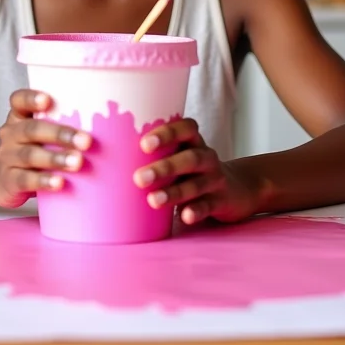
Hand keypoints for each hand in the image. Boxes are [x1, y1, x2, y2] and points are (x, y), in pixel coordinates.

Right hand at [0, 89, 91, 208]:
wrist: (3, 180)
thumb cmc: (34, 149)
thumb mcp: (42, 133)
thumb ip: (64, 124)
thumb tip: (112, 123)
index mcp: (20, 116)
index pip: (18, 100)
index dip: (31, 98)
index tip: (48, 100)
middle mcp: (11, 134)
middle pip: (31, 129)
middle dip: (60, 134)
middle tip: (86, 141)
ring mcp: (8, 157)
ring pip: (29, 155)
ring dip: (56, 158)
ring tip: (78, 163)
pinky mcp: (9, 181)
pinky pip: (24, 180)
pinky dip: (43, 181)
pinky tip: (59, 183)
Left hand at [133, 118, 262, 224]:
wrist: (237, 189)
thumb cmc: (192, 171)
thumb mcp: (179, 156)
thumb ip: (154, 154)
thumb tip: (106, 156)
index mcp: (193, 142)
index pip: (187, 127)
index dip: (167, 132)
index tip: (144, 143)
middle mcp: (207, 157)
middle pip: (190, 157)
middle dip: (164, 167)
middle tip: (138, 178)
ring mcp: (216, 179)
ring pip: (197, 184)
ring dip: (174, 192)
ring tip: (152, 200)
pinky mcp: (222, 201)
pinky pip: (209, 205)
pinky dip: (196, 210)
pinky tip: (183, 216)